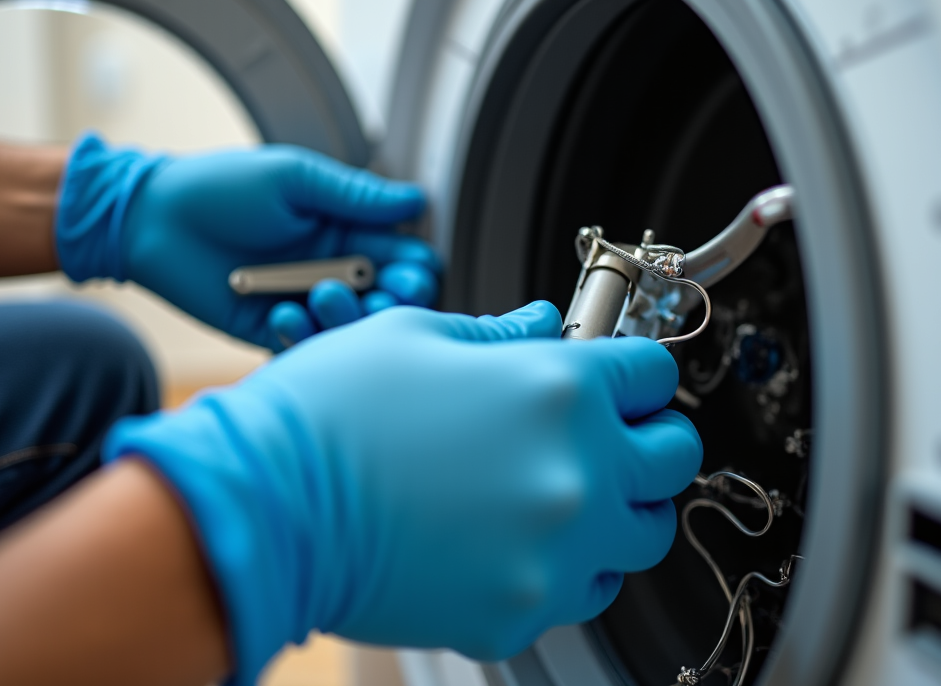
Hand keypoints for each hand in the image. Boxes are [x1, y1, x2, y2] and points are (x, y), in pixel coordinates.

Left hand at [54, 135, 438, 349]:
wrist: (153, 219)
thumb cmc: (222, 187)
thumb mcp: (296, 179)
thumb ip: (356, 195)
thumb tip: (417, 201)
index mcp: (346, 231)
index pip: (403, 258)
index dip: (415, 270)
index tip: (409, 273)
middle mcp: (332, 270)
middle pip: (388, 302)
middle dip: (392, 303)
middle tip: (381, 296)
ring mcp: (303, 303)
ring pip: (350, 329)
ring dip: (347, 318)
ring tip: (321, 296)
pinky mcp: (271, 330)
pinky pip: (303, 346)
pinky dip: (300, 335)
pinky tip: (281, 314)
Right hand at [104, 302, 701, 683]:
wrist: (265, 507)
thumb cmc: (331, 413)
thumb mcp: (418, 335)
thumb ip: (503, 335)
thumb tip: (547, 328)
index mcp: (558, 387)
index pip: (654, 373)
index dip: (633, 371)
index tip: (617, 380)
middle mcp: (576, 470)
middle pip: (675, 457)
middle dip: (647, 439)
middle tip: (606, 436)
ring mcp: (555, 550)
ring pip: (644, 534)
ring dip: (618, 508)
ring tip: (563, 493)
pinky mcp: (523, 612)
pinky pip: (586, 590)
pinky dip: (569, 565)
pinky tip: (520, 540)